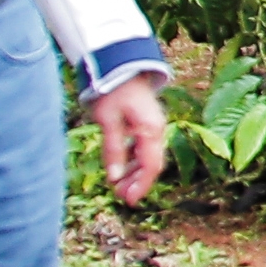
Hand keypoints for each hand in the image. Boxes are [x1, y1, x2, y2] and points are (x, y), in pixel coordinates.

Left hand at [83, 74, 170, 203]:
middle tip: (119, 196)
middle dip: (137, 182)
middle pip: (152, 164)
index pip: (151, 166)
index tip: (129, 201)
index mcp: (150, 130)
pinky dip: (133, 160)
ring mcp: (154, 126)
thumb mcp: (108, 121)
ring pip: (148, 157)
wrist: (121, 65)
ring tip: (117, 186)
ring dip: (134, 173)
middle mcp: (157, 130)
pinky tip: (121, 167)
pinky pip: (144, 147)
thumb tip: (113, 177)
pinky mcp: (147, 123)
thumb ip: (112, 149)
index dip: (141, 186)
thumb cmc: (113, 90)